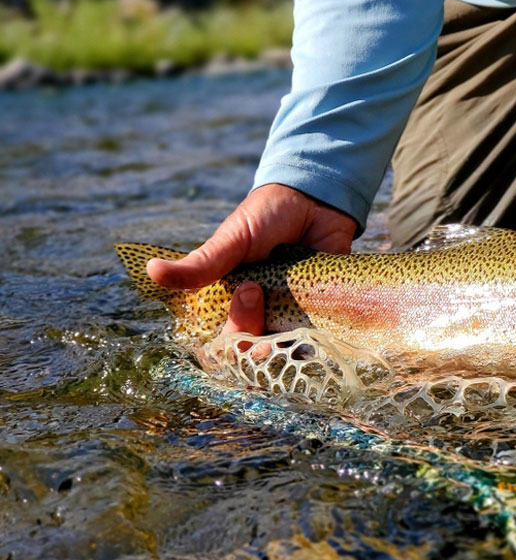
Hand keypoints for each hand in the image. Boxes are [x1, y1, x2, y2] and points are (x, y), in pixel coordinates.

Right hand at [147, 183, 355, 335]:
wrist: (316, 202)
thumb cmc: (266, 218)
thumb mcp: (231, 240)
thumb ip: (201, 264)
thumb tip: (152, 271)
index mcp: (228, 305)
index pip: (220, 345)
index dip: (227, 340)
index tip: (242, 293)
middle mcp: (257, 318)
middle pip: (249, 355)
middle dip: (250, 334)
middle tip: (255, 290)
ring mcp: (288, 320)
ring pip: (281, 356)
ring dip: (282, 345)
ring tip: (288, 312)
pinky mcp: (319, 318)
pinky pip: (314, 345)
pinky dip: (313, 343)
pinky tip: (315, 326)